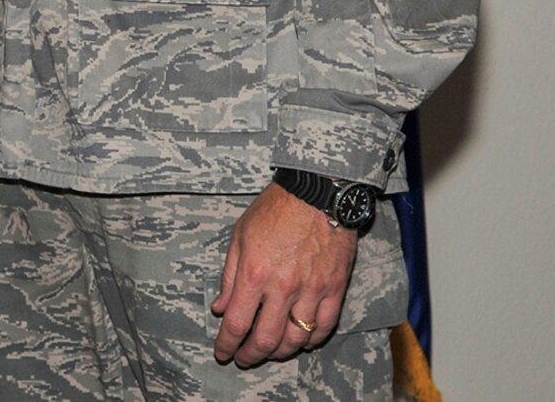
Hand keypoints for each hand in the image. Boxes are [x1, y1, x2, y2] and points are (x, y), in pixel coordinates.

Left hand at [210, 183, 357, 365]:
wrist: (317, 195)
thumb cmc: (274, 211)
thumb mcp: (239, 237)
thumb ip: (229, 276)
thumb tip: (219, 307)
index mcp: (255, 274)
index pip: (236, 323)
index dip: (226, 343)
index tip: (222, 352)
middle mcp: (283, 288)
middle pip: (266, 339)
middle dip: (251, 355)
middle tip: (243, 359)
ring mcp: (312, 291)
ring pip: (297, 339)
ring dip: (280, 352)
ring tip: (269, 352)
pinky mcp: (335, 289)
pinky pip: (325, 326)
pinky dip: (312, 340)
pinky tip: (301, 340)